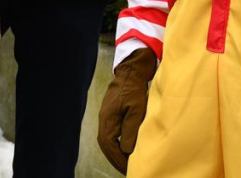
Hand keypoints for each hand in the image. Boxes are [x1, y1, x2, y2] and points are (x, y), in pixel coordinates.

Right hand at [97, 48, 157, 173]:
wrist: (131, 71)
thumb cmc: (134, 88)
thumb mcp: (136, 110)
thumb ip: (131, 130)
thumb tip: (126, 150)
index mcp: (107, 119)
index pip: (109, 145)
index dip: (119, 159)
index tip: (129, 168)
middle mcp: (104, 119)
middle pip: (106, 146)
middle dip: (116, 159)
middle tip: (127, 170)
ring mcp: (106, 117)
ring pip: (107, 141)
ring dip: (115, 153)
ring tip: (126, 164)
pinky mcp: (111, 114)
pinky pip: (110, 135)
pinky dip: (116, 145)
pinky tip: (124, 149)